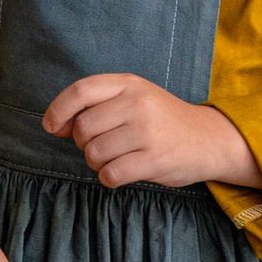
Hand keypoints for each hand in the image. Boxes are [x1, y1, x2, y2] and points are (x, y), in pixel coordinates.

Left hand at [41, 75, 261, 193]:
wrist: (209, 139)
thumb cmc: (162, 120)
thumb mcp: (135, 98)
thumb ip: (98, 105)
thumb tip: (55, 124)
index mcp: (129, 84)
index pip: (80, 91)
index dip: (58, 110)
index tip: (52, 126)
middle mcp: (138, 104)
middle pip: (83, 127)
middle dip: (82, 142)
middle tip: (100, 145)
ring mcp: (147, 131)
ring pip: (94, 153)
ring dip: (96, 162)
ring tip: (115, 158)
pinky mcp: (155, 160)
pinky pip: (111, 174)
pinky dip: (109, 177)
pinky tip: (121, 172)